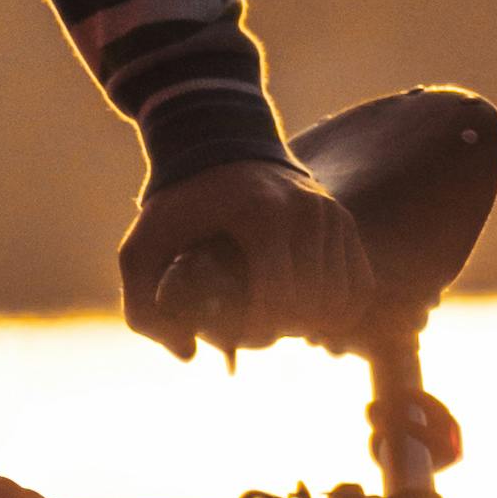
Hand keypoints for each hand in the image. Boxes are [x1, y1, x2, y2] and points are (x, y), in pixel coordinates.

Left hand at [118, 155, 375, 362]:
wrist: (217, 145)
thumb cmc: (177, 206)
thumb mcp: (140, 250)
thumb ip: (143, 310)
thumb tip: (189, 352)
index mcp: (261, 216)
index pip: (275, 301)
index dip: (250, 331)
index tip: (225, 326)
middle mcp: (306, 212)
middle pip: (307, 307)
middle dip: (276, 329)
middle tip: (246, 323)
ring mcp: (330, 215)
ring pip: (336, 303)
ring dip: (304, 323)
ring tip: (271, 315)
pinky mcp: (343, 222)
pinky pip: (357, 288)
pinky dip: (333, 310)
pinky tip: (301, 309)